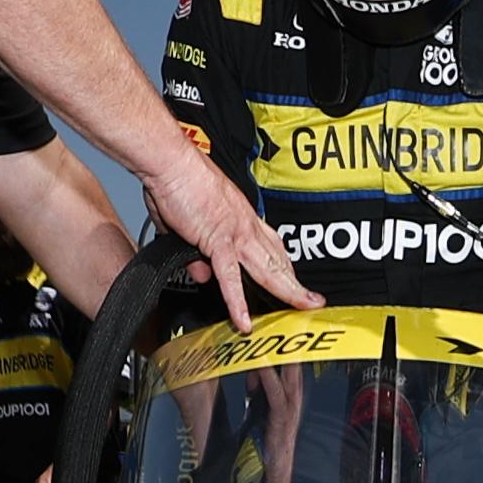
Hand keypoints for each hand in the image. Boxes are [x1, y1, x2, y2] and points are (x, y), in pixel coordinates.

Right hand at [141, 140, 313, 327]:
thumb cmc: (177, 179)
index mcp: (241, 216)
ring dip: (287, 292)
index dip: (283, 264)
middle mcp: (245, 224)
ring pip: (267, 269)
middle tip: (313, 300)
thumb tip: (201, 271)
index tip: (291, 278)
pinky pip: (230, 278)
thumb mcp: (188, 220)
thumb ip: (195, 249)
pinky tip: (243, 320)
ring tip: (302, 309)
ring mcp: (235, 233)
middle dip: (297, 283)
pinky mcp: (217, 240)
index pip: (270, 244)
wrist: (170, 162)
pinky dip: (237, 302)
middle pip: (278, 260)